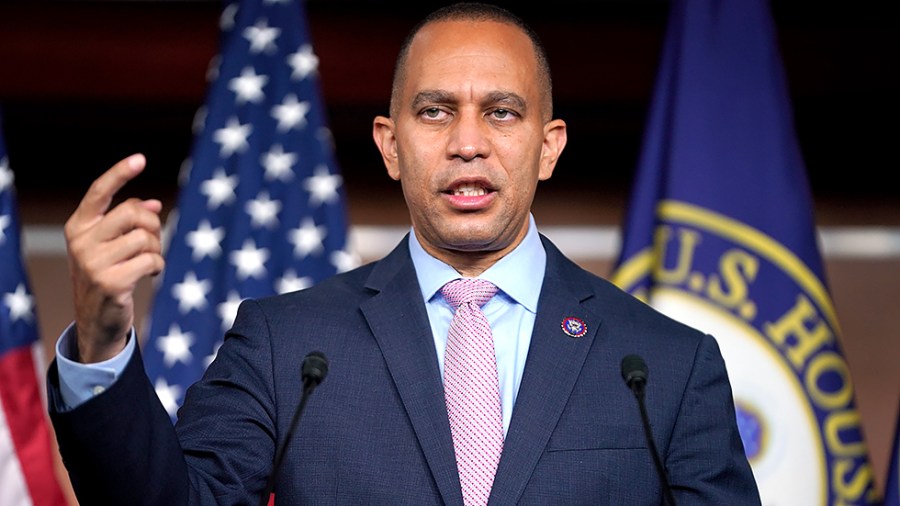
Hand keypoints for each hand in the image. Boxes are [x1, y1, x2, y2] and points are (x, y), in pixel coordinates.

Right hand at [64, 154, 164, 362]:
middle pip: (133, 213)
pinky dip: (159, 266)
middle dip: (153, 225)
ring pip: (145, 238)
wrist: (97, 322)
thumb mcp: (110, 246)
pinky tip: (150, 275)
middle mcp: (81, 242)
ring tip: (148, 262)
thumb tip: (153, 204)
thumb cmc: (108, 276)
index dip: (119, 173)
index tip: (140, 159)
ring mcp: (93, 263)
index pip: (99, 192)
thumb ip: (127, 223)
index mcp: (78, 227)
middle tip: (153, 242)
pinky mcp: (111, 282)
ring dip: (157, 249)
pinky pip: (152, 261)